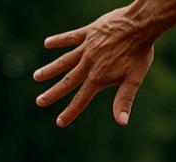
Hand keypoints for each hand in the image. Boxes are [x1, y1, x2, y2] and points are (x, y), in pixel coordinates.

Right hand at [34, 6, 155, 126]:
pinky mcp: (88, 33)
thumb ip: (124, 100)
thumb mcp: (134, 80)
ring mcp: (86, 48)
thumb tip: (121, 123)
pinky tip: (47, 43)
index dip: (71, 112)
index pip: (82, 99)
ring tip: (36, 77)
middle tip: (39, 102)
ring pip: (64, 61)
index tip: (60, 122)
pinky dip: (58, 40)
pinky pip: (70, 37)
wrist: (139, 26)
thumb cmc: (139, 54)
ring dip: (50, 70)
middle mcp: (88, 64)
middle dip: (53, 94)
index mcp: (99, 77)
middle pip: (67, 82)